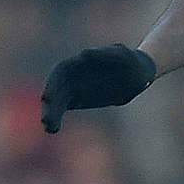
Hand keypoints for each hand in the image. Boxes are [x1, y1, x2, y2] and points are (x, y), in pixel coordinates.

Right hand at [41, 44, 156, 132]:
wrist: (137, 74)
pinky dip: (55, 118)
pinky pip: (61, 109)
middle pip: (54, 89)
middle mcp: (71, 75)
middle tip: (46, 120)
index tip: (48, 98)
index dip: (52, 84)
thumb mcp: (122, 55)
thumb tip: (84, 54)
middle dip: (49, 104)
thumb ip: (104, 54)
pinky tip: (52, 129)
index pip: (61, 71)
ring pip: (56, 101)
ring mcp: (72, 87)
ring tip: (49, 128)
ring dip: (51, 114)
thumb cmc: (129, 62)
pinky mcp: (75, 99)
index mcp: (80, 61)